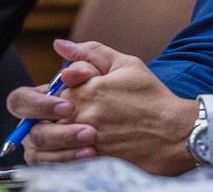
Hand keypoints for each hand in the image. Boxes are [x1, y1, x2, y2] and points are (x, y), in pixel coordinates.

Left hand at [14, 39, 198, 173]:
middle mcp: (78, 118)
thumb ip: (89, 53)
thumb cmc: (151, 97)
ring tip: (72, 136)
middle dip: (44, 122)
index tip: (64, 100)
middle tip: (65, 120)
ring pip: (42, 148)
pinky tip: (78, 151)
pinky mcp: (89, 165)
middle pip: (36, 124)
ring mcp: (82, 144)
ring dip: (50, 143)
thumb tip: (60, 46)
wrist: (175, 133)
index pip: (41, 95)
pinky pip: (57, 166)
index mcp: (83, 91)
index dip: (47, 98)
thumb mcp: (125, 64)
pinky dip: (60, 160)